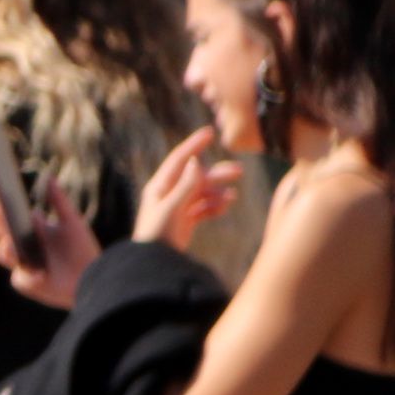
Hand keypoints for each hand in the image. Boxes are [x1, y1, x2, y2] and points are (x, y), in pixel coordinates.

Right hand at [1, 180, 93, 305]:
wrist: (91, 277)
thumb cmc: (82, 249)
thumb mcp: (72, 221)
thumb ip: (59, 200)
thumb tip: (49, 176)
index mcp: (32, 228)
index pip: (10, 214)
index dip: (1, 202)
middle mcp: (23, 244)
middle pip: (1, 231)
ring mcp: (21, 263)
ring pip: (4, 253)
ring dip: (8, 248)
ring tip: (13, 243)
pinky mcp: (24, 281)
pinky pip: (20, 276)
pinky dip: (32, 274)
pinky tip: (41, 273)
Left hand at [134, 126, 245, 252]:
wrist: (155, 262)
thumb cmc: (158, 233)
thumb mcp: (172, 207)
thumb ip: (186, 185)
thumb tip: (195, 161)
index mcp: (160, 187)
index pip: (179, 160)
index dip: (194, 144)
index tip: (210, 132)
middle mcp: (168, 194)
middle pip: (196, 176)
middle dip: (216, 173)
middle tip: (239, 171)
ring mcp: (177, 207)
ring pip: (202, 192)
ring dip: (218, 191)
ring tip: (233, 195)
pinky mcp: (185, 221)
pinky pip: (203, 208)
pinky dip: (214, 206)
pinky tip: (226, 205)